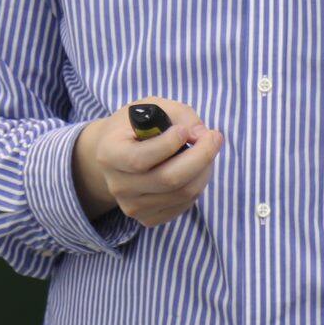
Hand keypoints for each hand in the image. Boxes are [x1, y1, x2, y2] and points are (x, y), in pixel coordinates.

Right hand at [73, 96, 224, 226]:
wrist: (115, 154)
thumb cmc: (136, 125)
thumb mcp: (151, 106)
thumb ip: (179, 115)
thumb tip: (201, 135)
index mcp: (109, 154)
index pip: (140, 158)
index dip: (169, 144)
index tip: (184, 130)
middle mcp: (117, 185)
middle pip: (169, 179)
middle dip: (201, 156)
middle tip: (214, 137)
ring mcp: (131, 206)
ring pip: (183, 193)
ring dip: (204, 169)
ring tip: (205, 150)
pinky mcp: (147, 218)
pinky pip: (184, 205)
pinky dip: (198, 184)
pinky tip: (194, 169)